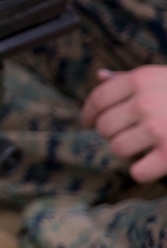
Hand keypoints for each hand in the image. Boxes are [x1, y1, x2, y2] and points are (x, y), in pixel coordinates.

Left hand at [81, 65, 166, 183]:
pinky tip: (155, 163)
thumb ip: (131, 78)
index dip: (88, 113)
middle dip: (113, 132)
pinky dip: (144, 171)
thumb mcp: (163, 76)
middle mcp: (144, 102)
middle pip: (104, 126)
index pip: (97, 99)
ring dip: (129, 151)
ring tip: (146, 146)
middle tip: (131, 134)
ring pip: (117, 148)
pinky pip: (137, 171)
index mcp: (140, 80)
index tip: (87, 121)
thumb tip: (101, 76)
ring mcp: (157, 129)